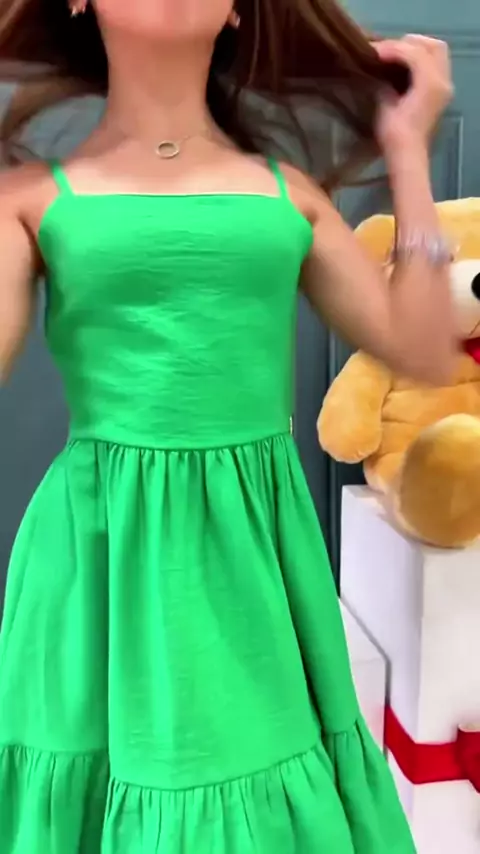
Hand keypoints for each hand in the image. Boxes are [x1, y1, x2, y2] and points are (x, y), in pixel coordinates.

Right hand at [372, 35, 453, 154]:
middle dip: (409, 43)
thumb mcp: (385, 105)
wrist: (407, 156)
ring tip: (395, 55)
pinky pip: (435, 65)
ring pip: (437, 53)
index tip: (373, 51)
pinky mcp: (441, 92)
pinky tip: (403, 66)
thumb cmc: (394, 134)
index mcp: (430, 83)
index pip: (414, 52)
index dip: (392, 48)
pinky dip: (421, 60)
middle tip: (387, 50)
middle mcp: (442, 80)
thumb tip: (379, 72)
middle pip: (432, 46)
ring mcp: (444, 86)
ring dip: (417, 49)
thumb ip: (384, 83)